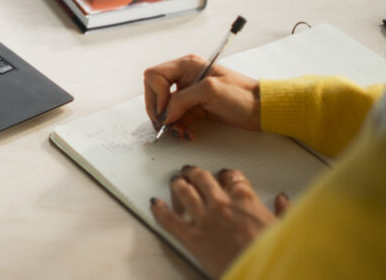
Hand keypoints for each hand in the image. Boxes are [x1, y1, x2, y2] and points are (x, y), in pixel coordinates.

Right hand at [143, 54, 260, 139]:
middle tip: (166, 124)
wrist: (262, 110)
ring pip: (164, 107)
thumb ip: (182, 99)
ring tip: (180, 131)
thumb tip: (164, 113)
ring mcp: (188, 93)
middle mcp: (184, 77)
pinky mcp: (193, 107)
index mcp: (187, 65)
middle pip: (155, 91)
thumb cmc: (243, 95)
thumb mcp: (210, 90)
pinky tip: (187, 132)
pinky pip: (175, 117)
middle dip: (158, 110)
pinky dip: (177, 126)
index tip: (166, 110)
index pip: (154, 76)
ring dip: (168, 121)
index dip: (156, 94)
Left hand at [150, 166, 290, 278]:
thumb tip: (283, 200)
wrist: (262, 276)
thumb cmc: (274, 255)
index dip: (225, 174)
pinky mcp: (192, 238)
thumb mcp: (285, 229)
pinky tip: (155, 203)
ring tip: (176, 182)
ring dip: (178, 184)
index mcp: (245, 199)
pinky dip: (160, 210)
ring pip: (183, 191)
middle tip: (191, 172)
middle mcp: (221, 204)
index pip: (231, 176)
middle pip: (202, 178)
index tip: (224, 175)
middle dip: (195, 173)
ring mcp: (204, 219)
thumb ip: (284, 211)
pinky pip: (169, 219)